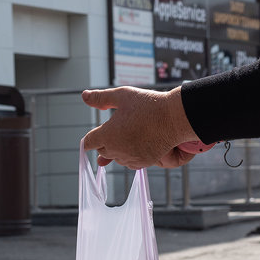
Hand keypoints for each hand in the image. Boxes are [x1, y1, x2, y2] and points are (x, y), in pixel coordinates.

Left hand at [80, 86, 199, 169]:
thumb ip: (101, 98)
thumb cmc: (148, 104)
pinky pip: (130, 163)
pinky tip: (135, 145)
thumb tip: (84, 96)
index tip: (93, 135)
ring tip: (127, 134)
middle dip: (104, 141)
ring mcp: (130, 158)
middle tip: (115, 129)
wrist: (174, 117)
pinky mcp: (143, 163)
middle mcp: (116, 150)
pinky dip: (129, 156)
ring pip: (116, 157)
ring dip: (117, 149)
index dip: (90, 138)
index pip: (89, 142)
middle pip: (102, 151)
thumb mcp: (122, 96)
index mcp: (107, 134)